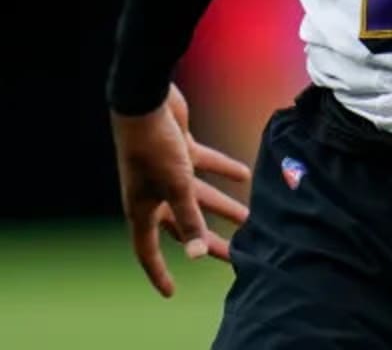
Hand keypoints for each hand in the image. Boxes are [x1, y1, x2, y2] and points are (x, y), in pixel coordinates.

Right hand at [111, 84, 250, 297]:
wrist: (145, 100)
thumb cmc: (154, 147)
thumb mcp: (175, 185)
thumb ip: (189, 218)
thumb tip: (198, 255)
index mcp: (142, 208)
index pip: (147, 250)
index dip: (158, 272)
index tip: (171, 292)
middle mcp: (152, 193)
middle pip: (182, 225)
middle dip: (207, 240)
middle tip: (234, 256)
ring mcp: (165, 170)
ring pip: (197, 195)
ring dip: (222, 205)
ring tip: (249, 217)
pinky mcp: (178, 148)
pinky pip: (203, 164)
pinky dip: (223, 169)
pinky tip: (244, 175)